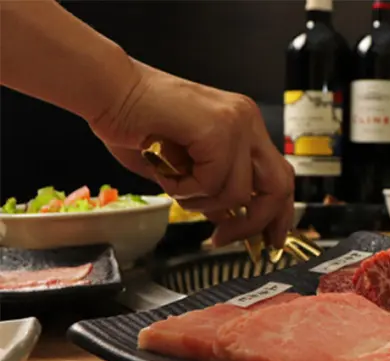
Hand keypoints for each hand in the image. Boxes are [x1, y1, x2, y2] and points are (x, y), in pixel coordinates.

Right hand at [89, 60, 294, 248]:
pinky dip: (184, 189)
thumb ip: (211, 191)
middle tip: (223, 238)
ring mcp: (236, 123)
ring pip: (239, 192)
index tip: (268, 239)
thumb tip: (229, 219)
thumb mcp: (181, 168)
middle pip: (278, 186)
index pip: (280, 176)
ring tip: (173, 183)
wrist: (106, 90)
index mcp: (242, 126)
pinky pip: (213, 182)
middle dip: (255, 221)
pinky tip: (166, 171)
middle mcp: (246, 121)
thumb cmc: (132, 122)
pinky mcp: (218, 129)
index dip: (278, 213)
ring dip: (200, 202)